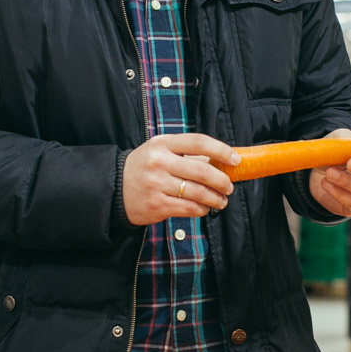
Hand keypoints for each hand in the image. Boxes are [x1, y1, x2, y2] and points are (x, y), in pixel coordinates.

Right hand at [122, 133, 238, 225]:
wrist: (115, 187)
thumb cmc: (145, 167)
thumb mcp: (161, 151)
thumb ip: (188, 155)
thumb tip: (222, 161)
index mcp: (163, 144)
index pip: (198, 142)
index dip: (221, 150)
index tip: (235, 160)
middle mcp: (160, 162)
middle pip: (202, 170)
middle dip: (222, 181)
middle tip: (229, 186)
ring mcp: (157, 184)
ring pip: (198, 192)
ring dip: (216, 198)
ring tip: (222, 200)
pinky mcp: (157, 204)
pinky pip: (188, 208)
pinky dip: (202, 209)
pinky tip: (205, 208)